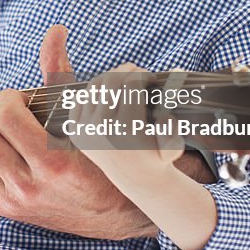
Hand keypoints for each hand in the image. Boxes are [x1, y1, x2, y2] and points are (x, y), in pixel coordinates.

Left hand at [0, 25, 157, 238]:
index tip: (19, 97)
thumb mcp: (88, 117)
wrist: (117, 212)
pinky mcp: (5, 209)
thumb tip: (55, 31)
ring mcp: (14, 201)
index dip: (7, 98)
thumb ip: (62, 73)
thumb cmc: (105, 159)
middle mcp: (30, 186)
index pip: (7, 118)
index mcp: (55, 163)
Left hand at [67, 62, 184, 187]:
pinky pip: (80, 99)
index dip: (143, 75)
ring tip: (124, 77)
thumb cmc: (158, 158)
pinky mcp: (74, 131)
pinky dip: (94, 91)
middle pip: (111, 81)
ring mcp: (84, 129)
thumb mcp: (174, 144)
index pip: (131, 85)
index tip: (151, 77)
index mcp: (126, 129)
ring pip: (95, 87)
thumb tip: (174, 82)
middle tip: (137, 70)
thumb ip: (175, 118)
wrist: (135, 179)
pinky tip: (108, 92)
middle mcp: (101, 128)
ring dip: (110, 77)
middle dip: (126, 70)